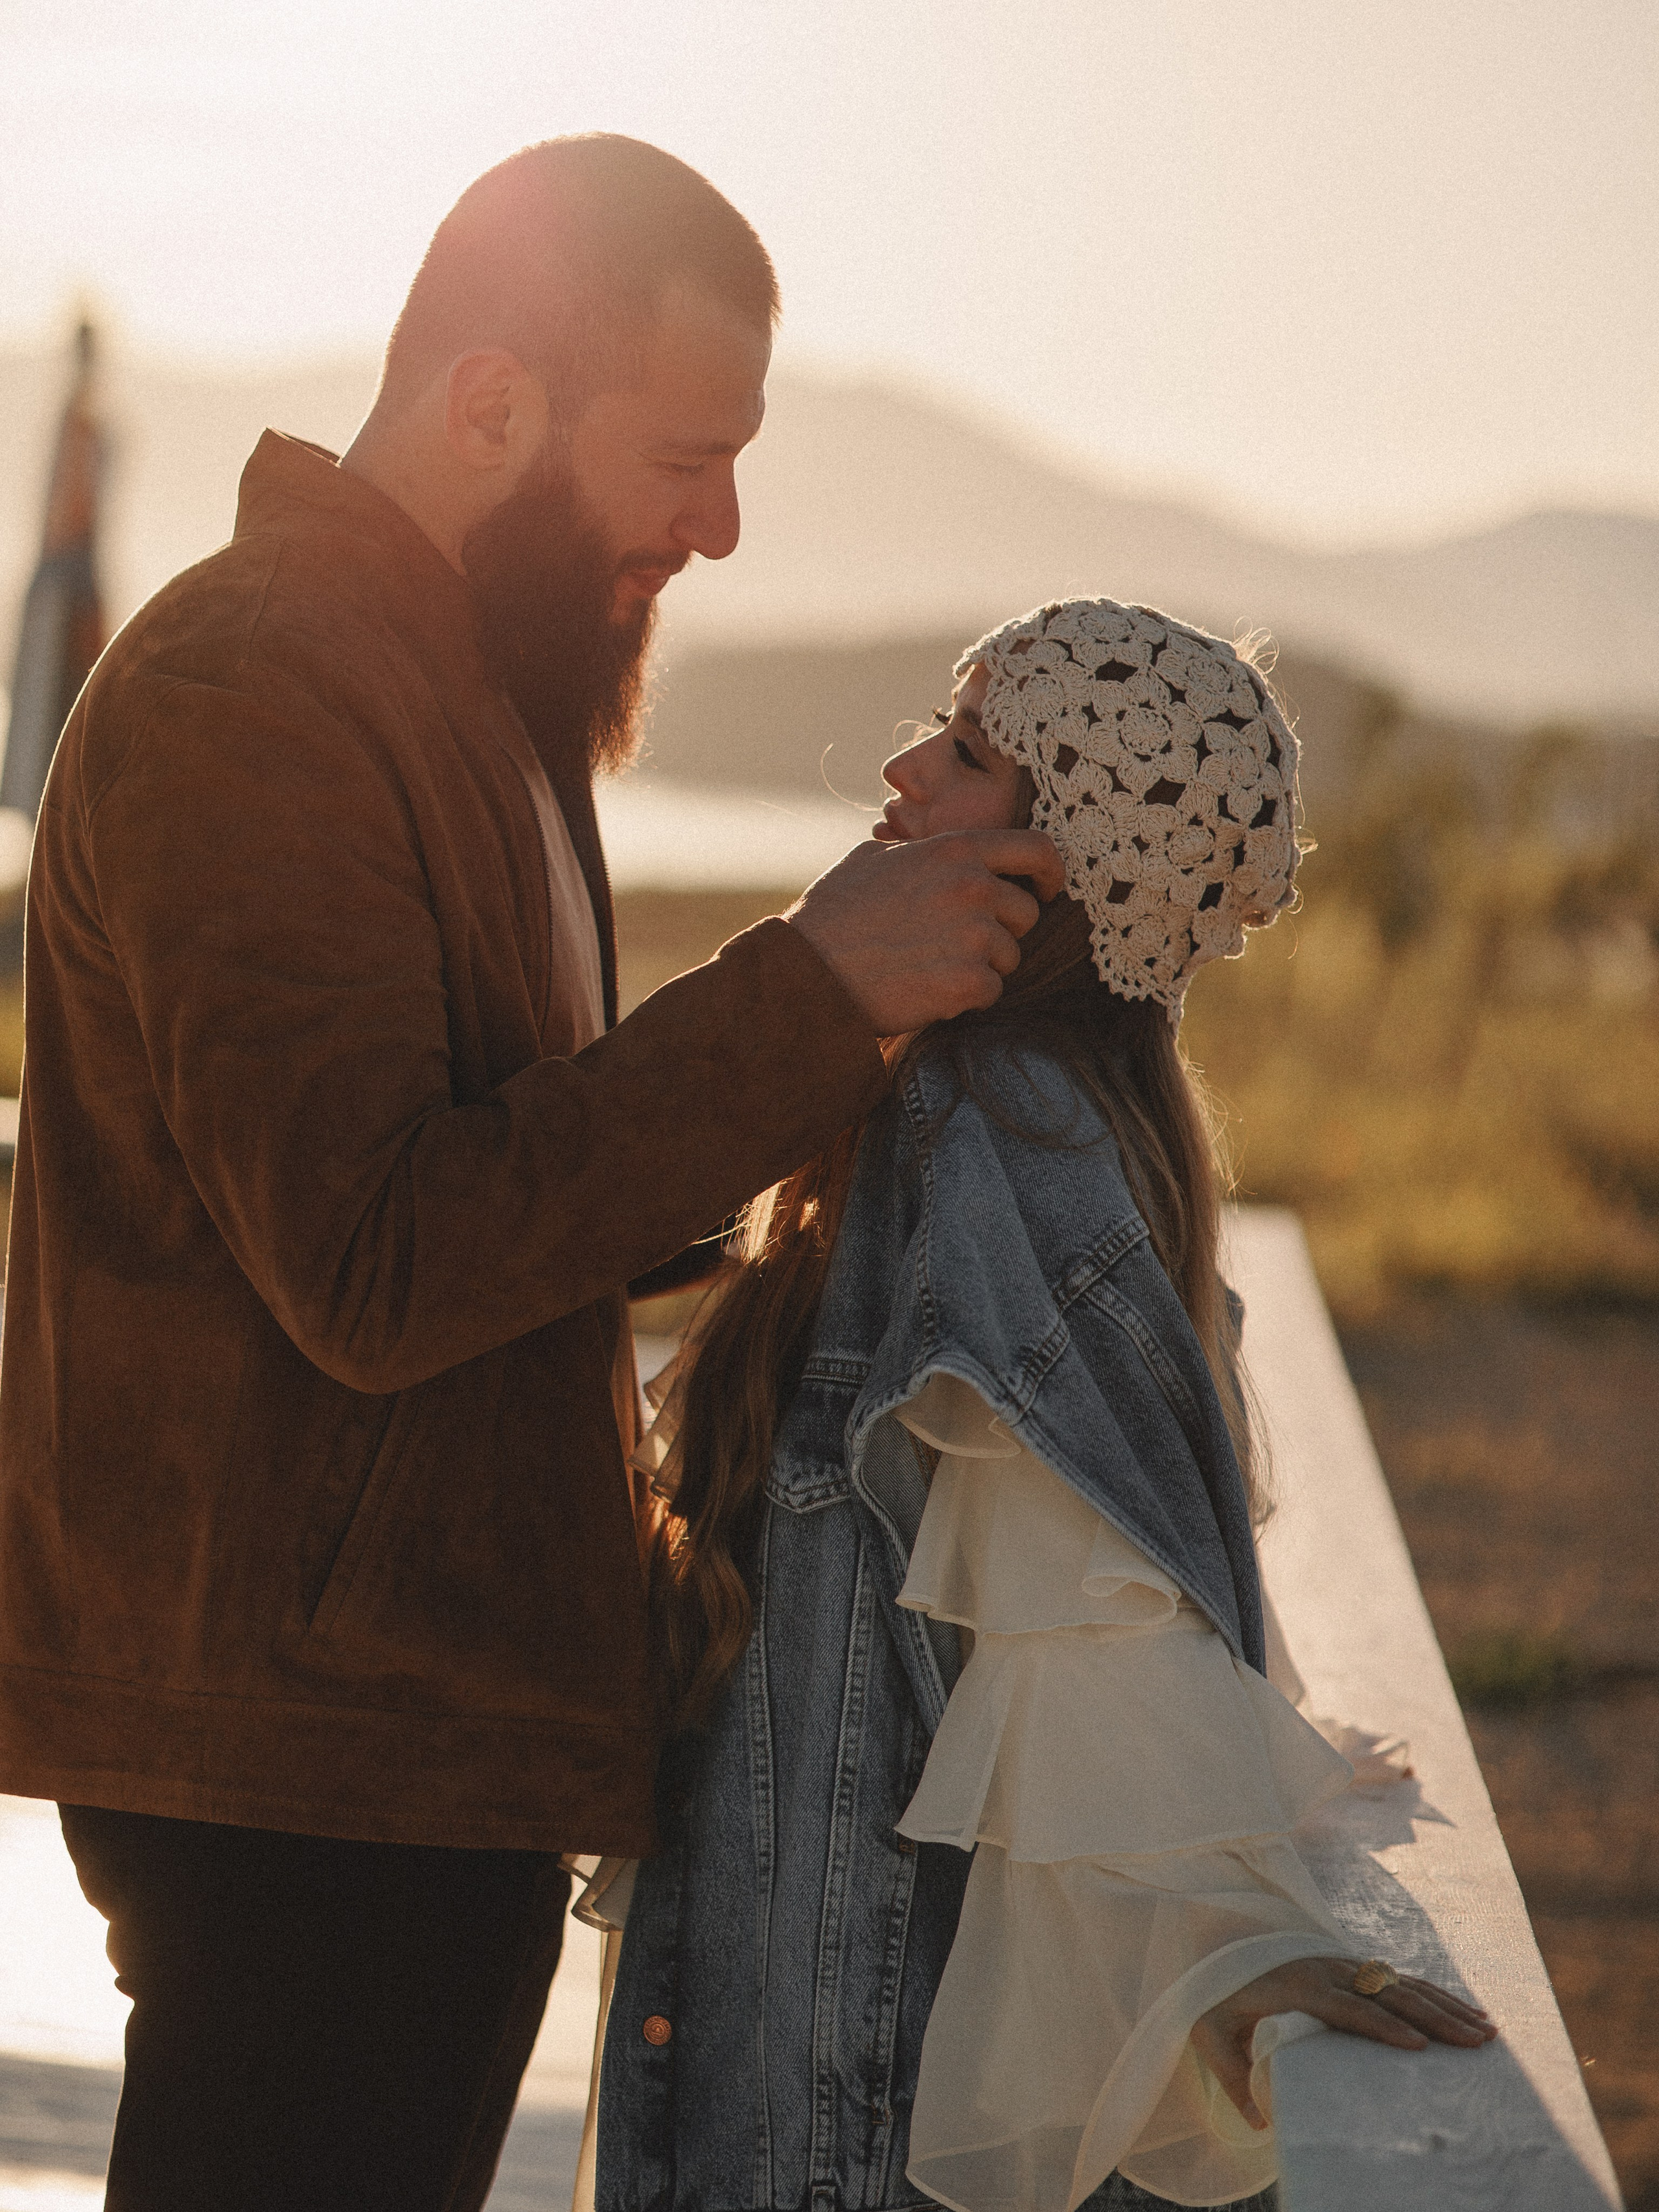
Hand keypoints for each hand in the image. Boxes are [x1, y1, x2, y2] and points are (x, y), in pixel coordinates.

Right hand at [787, 830, 1064, 1034]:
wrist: (806, 970)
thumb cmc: (833, 913)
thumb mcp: (874, 858)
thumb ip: (920, 849)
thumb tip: (933, 847)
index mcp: (955, 850)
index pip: (1036, 848)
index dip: (1050, 871)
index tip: (1046, 889)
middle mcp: (973, 887)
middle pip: (1026, 912)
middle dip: (1001, 929)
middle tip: (956, 942)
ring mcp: (974, 935)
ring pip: (1009, 956)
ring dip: (980, 965)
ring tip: (930, 964)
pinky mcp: (967, 982)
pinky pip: (990, 991)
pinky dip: (965, 996)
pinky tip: (927, 988)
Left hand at [1191, 1957, 1496, 2130]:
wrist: (1211, 1941)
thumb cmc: (1213, 1994)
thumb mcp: (1209, 2030)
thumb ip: (1231, 2073)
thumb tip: (1258, 2120)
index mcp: (1296, 1985)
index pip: (1346, 2007)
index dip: (1382, 2026)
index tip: (1417, 2045)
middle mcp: (1325, 1969)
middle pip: (1386, 1993)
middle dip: (1434, 2017)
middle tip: (1474, 2040)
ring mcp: (1342, 1964)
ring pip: (1402, 1984)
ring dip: (1446, 2005)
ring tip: (1486, 2029)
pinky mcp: (1352, 1965)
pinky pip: (1400, 1978)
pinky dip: (1435, 1992)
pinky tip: (1468, 2008)